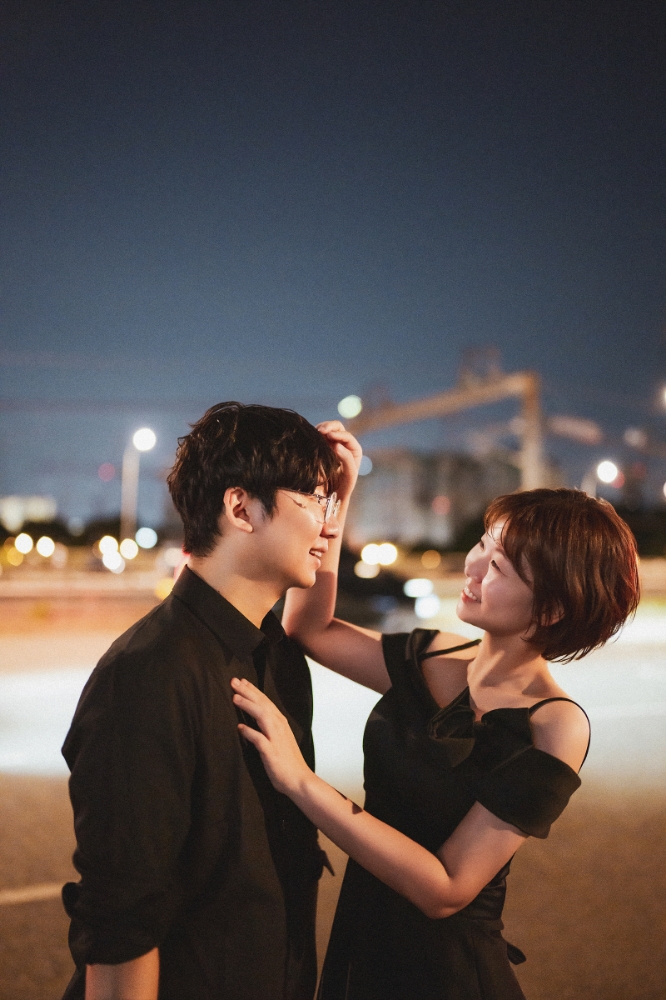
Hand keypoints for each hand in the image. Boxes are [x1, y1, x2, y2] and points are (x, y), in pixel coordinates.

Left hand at [231, 678, 312, 796]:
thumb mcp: (279, 739)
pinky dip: (250, 732)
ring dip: (248, 705)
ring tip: (234, 697)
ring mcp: (276, 738)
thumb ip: (268, 728)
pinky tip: (240, 727)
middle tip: (234, 681)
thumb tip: (254, 721)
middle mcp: (279, 727)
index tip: (242, 682)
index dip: (253, 691)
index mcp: (280, 723)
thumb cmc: (288, 762)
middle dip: (248, 692)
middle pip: (262, 704)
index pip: (265, 702)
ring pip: (262, 716)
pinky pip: (259, 739)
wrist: (299, 780)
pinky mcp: (271, 752)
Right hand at [316, 420, 361, 500]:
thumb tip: (337, 445)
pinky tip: (311, 436)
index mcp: (354, 450)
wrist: (331, 495)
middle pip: (338, 427)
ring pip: (328, 429)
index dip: (339, 434)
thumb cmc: (343, 487)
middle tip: (320, 430)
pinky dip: (315, 433)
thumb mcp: (349, 475)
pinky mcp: (322, 446)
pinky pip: (319, 435)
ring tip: (315, 432)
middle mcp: (344, 444)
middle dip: (330, 427)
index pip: (347, 437)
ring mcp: (332, 444)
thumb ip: (347, 460)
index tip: (329, 435)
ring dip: (322, 428)